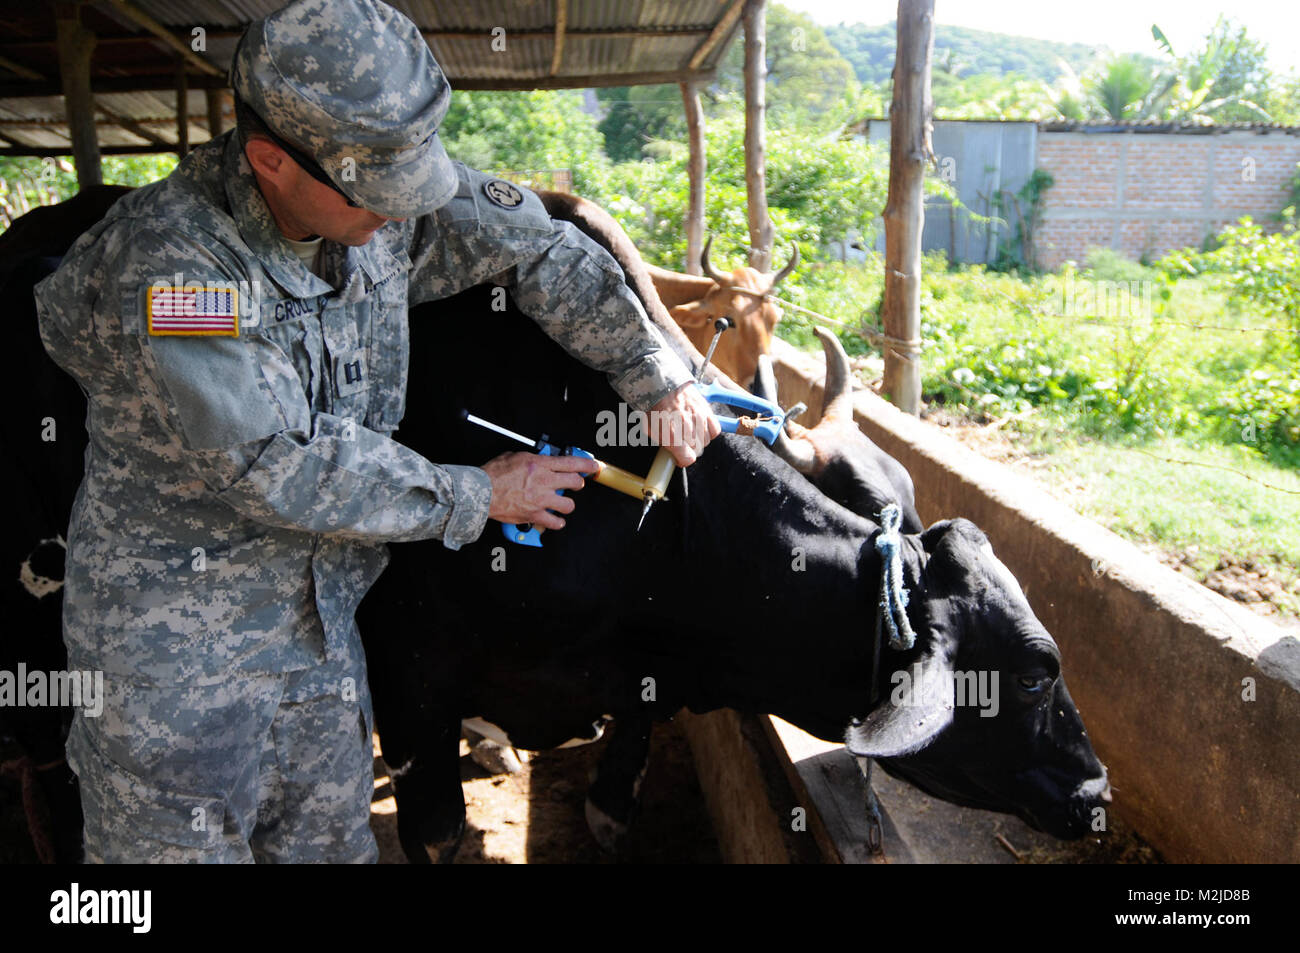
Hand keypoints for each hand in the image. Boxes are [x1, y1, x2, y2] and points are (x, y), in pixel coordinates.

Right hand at [482, 451, 599, 530]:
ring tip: (563, 503)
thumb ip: (531, 458)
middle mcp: (544, 481)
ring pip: (569, 505)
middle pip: (575, 483)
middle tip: (575, 483)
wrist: (480, 492)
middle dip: (578, 483)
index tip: (593, 466)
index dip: (587, 464)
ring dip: (568, 504)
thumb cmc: (493, 474)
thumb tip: (539, 459)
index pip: (571, 462)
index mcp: (540, 464)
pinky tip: (556, 520)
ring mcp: (541, 500)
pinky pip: (555, 522)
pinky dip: (557, 522)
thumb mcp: (514, 456)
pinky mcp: (535, 515)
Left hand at [650, 382, 720, 466]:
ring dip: (699, 440)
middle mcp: (687, 427)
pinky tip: (700, 428)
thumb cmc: (654, 406)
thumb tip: (673, 455)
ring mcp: (699, 418)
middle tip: (682, 443)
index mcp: (672, 435)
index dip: (683, 460)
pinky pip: (715, 429)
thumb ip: (663, 444)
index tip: (680, 458)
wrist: (661, 383)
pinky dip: (709, 431)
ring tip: (690, 433)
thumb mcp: (651, 429)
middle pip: (697, 450)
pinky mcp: (706, 410)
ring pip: (706, 440)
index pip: (688, 459)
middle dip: (690, 449)